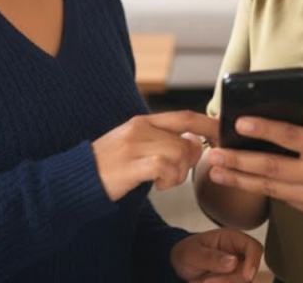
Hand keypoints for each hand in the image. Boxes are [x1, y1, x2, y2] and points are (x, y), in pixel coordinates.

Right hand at [92, 111, 218, 200]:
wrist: (78, 179)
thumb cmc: (110, 166)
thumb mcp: (136, 146)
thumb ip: (163, 141)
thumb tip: (195, 141)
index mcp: (143, 121)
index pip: (184, 117)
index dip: (208, 125)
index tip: (223, 135)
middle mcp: (140, 128)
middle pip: (186, 139)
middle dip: (192, 159)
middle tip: (178, 172)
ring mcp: (134, 145)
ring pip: (178, 153)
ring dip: (179, 174)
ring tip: (164, 181)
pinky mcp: (130, 164)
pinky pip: (165, 167)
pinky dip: (168, 179)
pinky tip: (157, 185)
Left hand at [170, 228, 263, 281]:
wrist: (179, 265)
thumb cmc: (186, 252)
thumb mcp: (192, 253)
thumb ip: (210, 257)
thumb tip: (234, 262)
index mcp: (232, 238)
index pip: (254, 247)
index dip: (254, 261)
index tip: (246, 276)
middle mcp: (239, 253)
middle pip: (249, 270)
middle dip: (230, 280)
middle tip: (205, 282)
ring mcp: (237, 268)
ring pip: (242, 282)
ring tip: (201, 281)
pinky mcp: (233, 280)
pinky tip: (205, 282)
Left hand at [206, 98, 302, 216]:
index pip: (290, 137)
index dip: (264, 129)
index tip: (240, 122)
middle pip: (272, 168)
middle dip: (239, 161)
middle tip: (214, 153)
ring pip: (271, 188)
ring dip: (240, 179)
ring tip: (216, 171)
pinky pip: (283, 197)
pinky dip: (261, 188)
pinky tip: (242, 180)